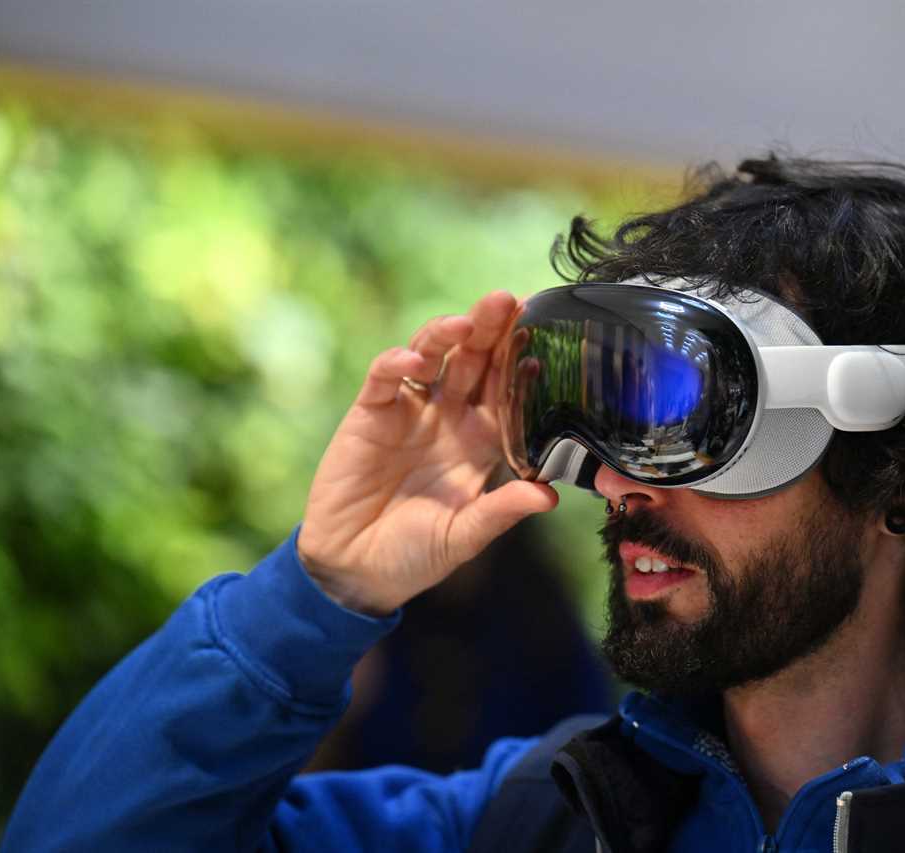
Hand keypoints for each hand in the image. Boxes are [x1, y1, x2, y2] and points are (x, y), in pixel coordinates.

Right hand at [296, 291, 558, 615]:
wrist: (355, 571)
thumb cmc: (416, 554)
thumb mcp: (464, 536)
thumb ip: (500, 511)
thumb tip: (548, 497)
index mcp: (483, 441)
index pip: (508, 390)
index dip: (523, 361)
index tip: (549, 334)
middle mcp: (450, 417)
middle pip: (475, 361)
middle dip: (491, 329)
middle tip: (509, 301)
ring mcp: (411, 411)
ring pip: (433, 356)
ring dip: (448, 333)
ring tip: (466, 321)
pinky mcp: (370, 414)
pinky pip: (386, 377)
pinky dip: (398, 363)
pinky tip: (416, 363)